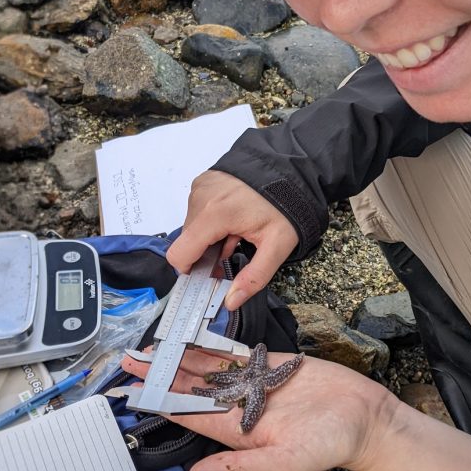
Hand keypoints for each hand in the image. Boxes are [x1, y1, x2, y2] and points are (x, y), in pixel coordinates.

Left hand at [120, 347, 397, 470]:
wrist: (362, 416)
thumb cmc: (328, 446)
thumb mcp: (282, 465)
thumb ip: (239, 465)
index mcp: (239, 432)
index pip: (191, 416)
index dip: (163, 403)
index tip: (138, 392)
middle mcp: (241, 406)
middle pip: (193, 389)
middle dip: (163, 376)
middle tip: (133, 362)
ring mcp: (255, 383)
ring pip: (210, 368)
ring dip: (183, 358)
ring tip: (155, 348)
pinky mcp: (271, 364)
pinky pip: (237, 354)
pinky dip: (215, 347)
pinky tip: (195, 339)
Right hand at [167, 170, 299, 309]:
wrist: (291, 169)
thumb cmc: (286, 204)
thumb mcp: (277, 245)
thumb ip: (254, 277)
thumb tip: (231, 301)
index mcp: (213, 214)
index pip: (179, 255)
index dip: (190, 271)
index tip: (208, 276)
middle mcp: (201, 197)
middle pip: (187, 241)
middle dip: (206, 253)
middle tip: (234, 251)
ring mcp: (201, 186)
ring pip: (193, 226)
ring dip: (211, 236)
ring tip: (237, 232)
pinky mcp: (205, 181)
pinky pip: (198, 208)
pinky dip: (212, 219)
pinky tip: (234, 219)